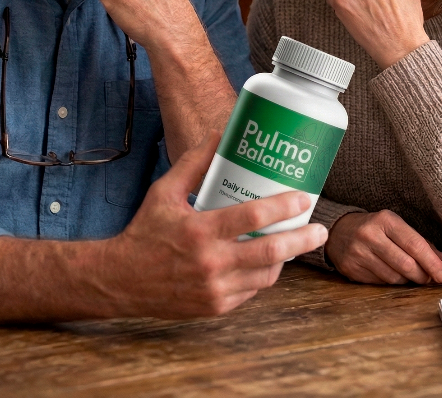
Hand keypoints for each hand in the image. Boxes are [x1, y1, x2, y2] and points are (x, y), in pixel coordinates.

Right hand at [104, 130, 328, 317]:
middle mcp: (210, 263)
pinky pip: (250, 292)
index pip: (252, 217)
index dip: (283, 207)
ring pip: (265, 275)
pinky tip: (268, 261)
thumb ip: (194, 163)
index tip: (303, 198)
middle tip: (320, 229)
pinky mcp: (215, 308)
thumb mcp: (164, 192)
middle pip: (270, 251)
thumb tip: (219, 134)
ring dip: (285, 258)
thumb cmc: (145, 232)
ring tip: (297, 242)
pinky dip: (263, 275)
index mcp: (199, 230)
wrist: (120, 280)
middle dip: (301, 240)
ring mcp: (214, 289)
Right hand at [325, 211, 441, 285]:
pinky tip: (391, 274)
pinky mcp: (351, 269)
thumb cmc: (374, 228)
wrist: (337, 231)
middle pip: (406, 264)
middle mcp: (370, 235)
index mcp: (385, 220)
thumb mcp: (396, 227)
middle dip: (422, 275)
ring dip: (407, 280)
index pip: (414, 245)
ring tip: (409, 274)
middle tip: (429, 279)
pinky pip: (380, 283)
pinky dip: (391, 282)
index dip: (432, 263)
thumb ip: (421, 243)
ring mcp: (358, 253)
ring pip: (394, 277)